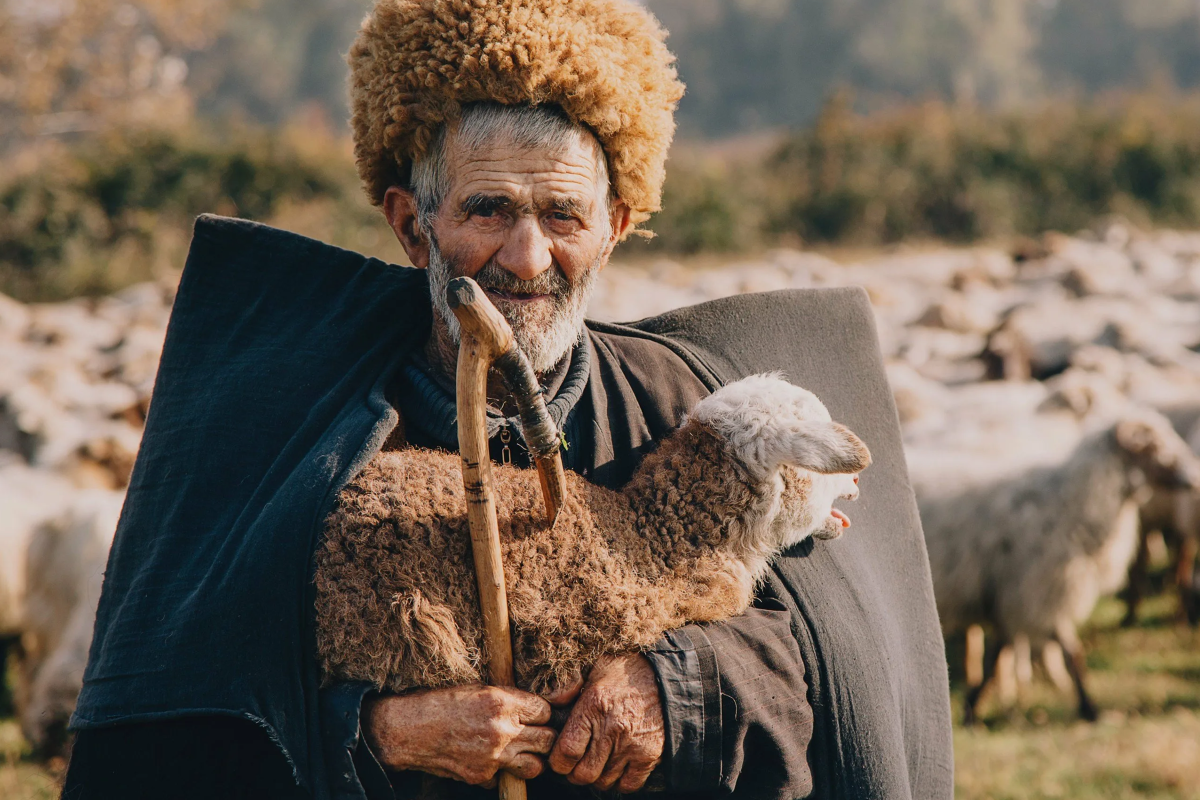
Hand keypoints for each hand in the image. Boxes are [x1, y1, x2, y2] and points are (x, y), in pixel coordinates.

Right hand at [362, 684, 554, 785]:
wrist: (410, 730)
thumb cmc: (442, 703)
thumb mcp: (479, 689)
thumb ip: (509, 700)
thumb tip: (533, 710)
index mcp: (502, 703)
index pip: (546, 711)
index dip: (542, 713)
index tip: (535, 714)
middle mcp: (502, 731)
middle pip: (548, 740)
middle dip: (544, 737)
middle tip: (535, 734)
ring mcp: (494, 758)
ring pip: (535, 767)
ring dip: (531, 759)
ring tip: (521, 752)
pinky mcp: (482, 776)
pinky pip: (504, 777)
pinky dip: (500, 771)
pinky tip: (487, 759)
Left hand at [548, 654, 664, 792]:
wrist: (663, 674)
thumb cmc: (624, 670)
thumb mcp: (592, 667)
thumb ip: (569, 684)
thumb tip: (553, 701)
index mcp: (593, 707)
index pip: (566, 752)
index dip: (558, 762)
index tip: (560, 759)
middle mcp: (612, 729)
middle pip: (584, 774)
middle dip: (575, 774)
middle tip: (577, 765)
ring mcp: (633, 745)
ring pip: (604, 781)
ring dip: (597, 777)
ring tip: (597, 764)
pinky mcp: (650, 754)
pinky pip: (629, 785)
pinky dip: (620, 782)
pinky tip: (617, 769)